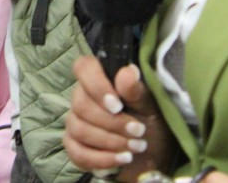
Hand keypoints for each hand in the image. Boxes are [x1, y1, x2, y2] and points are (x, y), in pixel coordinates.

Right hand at [63, 56, 176, 181]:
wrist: (153, 154)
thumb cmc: (151, 123)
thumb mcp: (150, 107)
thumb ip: (136, 91)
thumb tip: (129, 71)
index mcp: (100, 80)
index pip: (83, 68)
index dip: (96, 85)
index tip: (117, 105)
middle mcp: (82, 98)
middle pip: (81, 106)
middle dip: (112, 123)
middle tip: (139, 132)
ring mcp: (75, 122)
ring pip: (79, 130)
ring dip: (111, 142)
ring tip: (136, 148)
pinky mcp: (74, 146)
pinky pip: (77, 153)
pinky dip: (101, 159)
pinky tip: (121, 160)